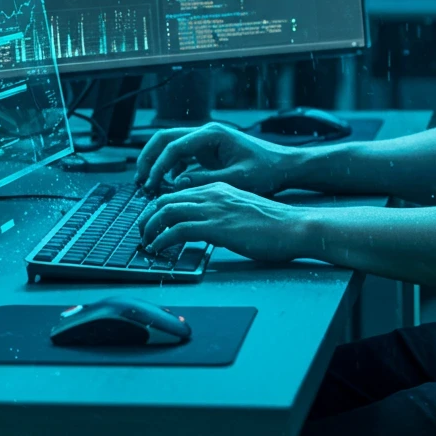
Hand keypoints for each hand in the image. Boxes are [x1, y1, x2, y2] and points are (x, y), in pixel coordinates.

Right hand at [134, 122, 296, 196]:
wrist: (284, 166)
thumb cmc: (266, 170)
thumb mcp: (237, 178)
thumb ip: (206, 179)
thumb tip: (178, 183)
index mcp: (212, 134)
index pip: (174, 145)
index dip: (158, 165)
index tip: (150, 184)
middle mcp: (206, 133)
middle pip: (165, 138)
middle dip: (149, 157)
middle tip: (139, 179)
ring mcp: (206, 141)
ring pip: (171, 145)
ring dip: (157, 162)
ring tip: (147, 183)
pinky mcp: (208, 151)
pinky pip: (181, 156)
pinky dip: (170, 168)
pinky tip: (168, 185)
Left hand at [138, 182, 308, 262]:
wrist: (292, 226)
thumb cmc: (273, 223)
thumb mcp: (240, 210)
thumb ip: (220, 213)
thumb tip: (204, 228)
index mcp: (218, 187)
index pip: (178, 192)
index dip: (159, 207)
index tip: (152, 221)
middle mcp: (212, 193)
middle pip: (166, 198)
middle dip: (148, 215)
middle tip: (142, 231)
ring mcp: (214, 209)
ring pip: (167, 210)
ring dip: (150, 227)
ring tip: (146, 241)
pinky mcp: (216, 226)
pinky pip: (178, 229)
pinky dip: (163, 239)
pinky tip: (159, 248)